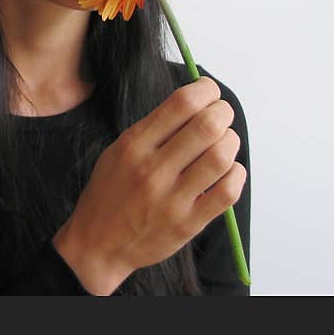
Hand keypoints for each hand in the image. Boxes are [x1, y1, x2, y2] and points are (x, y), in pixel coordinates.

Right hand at [52, 75, 246, 294]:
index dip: (206, 90)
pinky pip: (227, 192)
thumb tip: (196, 101)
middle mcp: (153, 169)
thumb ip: (154, 128)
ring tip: (224, 142)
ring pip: (221, 157)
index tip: (209, 92)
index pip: (182, 103)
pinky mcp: (188, 224)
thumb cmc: (111, 192)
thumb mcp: (119, 150)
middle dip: (223, 112)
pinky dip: (235, 173)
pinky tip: (228, 170)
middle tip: (222, 115)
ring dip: (230, 142)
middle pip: (207, 126)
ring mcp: (172, 199)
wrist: (97, 244)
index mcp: (134, 145)